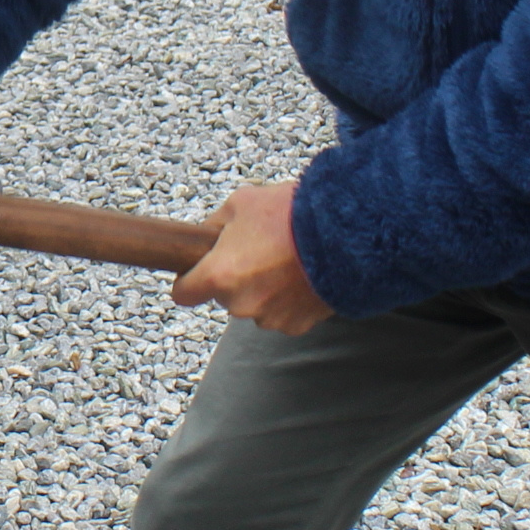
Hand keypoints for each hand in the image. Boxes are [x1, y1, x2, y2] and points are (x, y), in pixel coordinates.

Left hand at [171, 179, 333, 334]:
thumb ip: (215, 225)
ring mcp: (269, 317)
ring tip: (285, 262)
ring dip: (262, 290)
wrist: (347, 232)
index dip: (188, 280)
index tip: (195, 272)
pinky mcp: (296, 325)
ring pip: (253, 306)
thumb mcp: (241, 204)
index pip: (183, 294)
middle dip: (234, 278)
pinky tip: (301, 276)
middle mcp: (240, 304)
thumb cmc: (291, 213)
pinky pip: (281, 314)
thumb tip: (205, 237)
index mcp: (219, 275)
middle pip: (223, 296)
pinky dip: (288, 300)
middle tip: (258, 252)